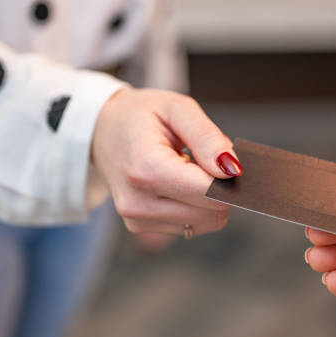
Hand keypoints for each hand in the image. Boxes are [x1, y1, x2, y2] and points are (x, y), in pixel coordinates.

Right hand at [91, 88, 241, 236]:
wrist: (100, 129)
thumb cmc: (141, 115)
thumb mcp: (177, 108)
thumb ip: (208, 138)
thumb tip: (234, 169)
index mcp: (146, 169)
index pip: (210, 192)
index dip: (231, 178)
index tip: (233, 160)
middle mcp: (138, 202)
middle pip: (212, 212)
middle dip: (221, 186)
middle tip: (207, 159)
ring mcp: (137, 219)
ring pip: (206, 223)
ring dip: (209, 198)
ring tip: (187, 169)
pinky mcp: (141, 228)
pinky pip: (192, 226)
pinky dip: (196, 206)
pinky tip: (179, 183)